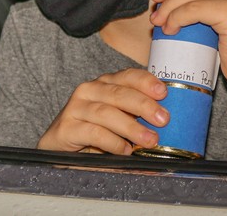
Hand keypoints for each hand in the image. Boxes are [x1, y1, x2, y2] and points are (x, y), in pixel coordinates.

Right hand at [37, 68, 169, 153]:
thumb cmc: (94, 132)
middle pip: (118, 93)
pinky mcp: (66, 128)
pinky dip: (112, 141)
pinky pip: (93, 132)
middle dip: (143, 105)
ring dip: (131, 127)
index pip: (127, 76)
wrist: (59, 147)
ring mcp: (75, 108)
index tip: (163, 92)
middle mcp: (88, 91)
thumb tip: (167, 123)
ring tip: (150, 140)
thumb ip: (137, 115)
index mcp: (104, 84)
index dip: (145, 82)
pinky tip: (125, 150)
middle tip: (163, 119)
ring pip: (106, 112)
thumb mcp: (118, 119)